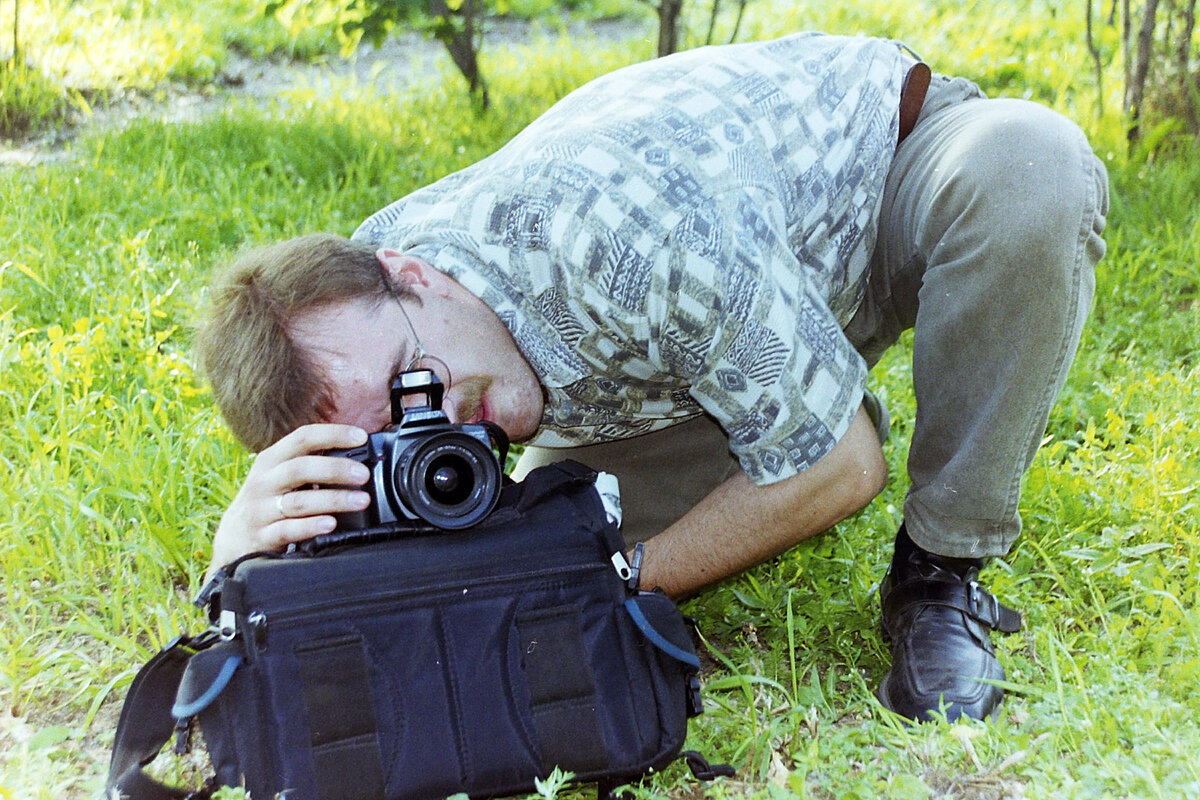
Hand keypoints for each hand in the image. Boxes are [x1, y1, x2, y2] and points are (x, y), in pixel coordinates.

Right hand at [209, 424, 371, 574]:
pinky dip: (310, 526)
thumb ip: (310, 465)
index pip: (302, 438)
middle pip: (300, 468)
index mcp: (271, 460)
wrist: (233, 539)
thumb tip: (357, 457)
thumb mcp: (279, 476)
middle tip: (363, 475)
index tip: (361, 437)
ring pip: (298, 501)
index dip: (333, 434)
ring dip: (333, 499)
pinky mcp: (261, 536)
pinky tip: (330, 524)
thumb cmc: (267, 501)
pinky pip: (287, 530)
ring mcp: (260, 510)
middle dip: (336, 469)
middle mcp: (264, 482)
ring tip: (361, 500)